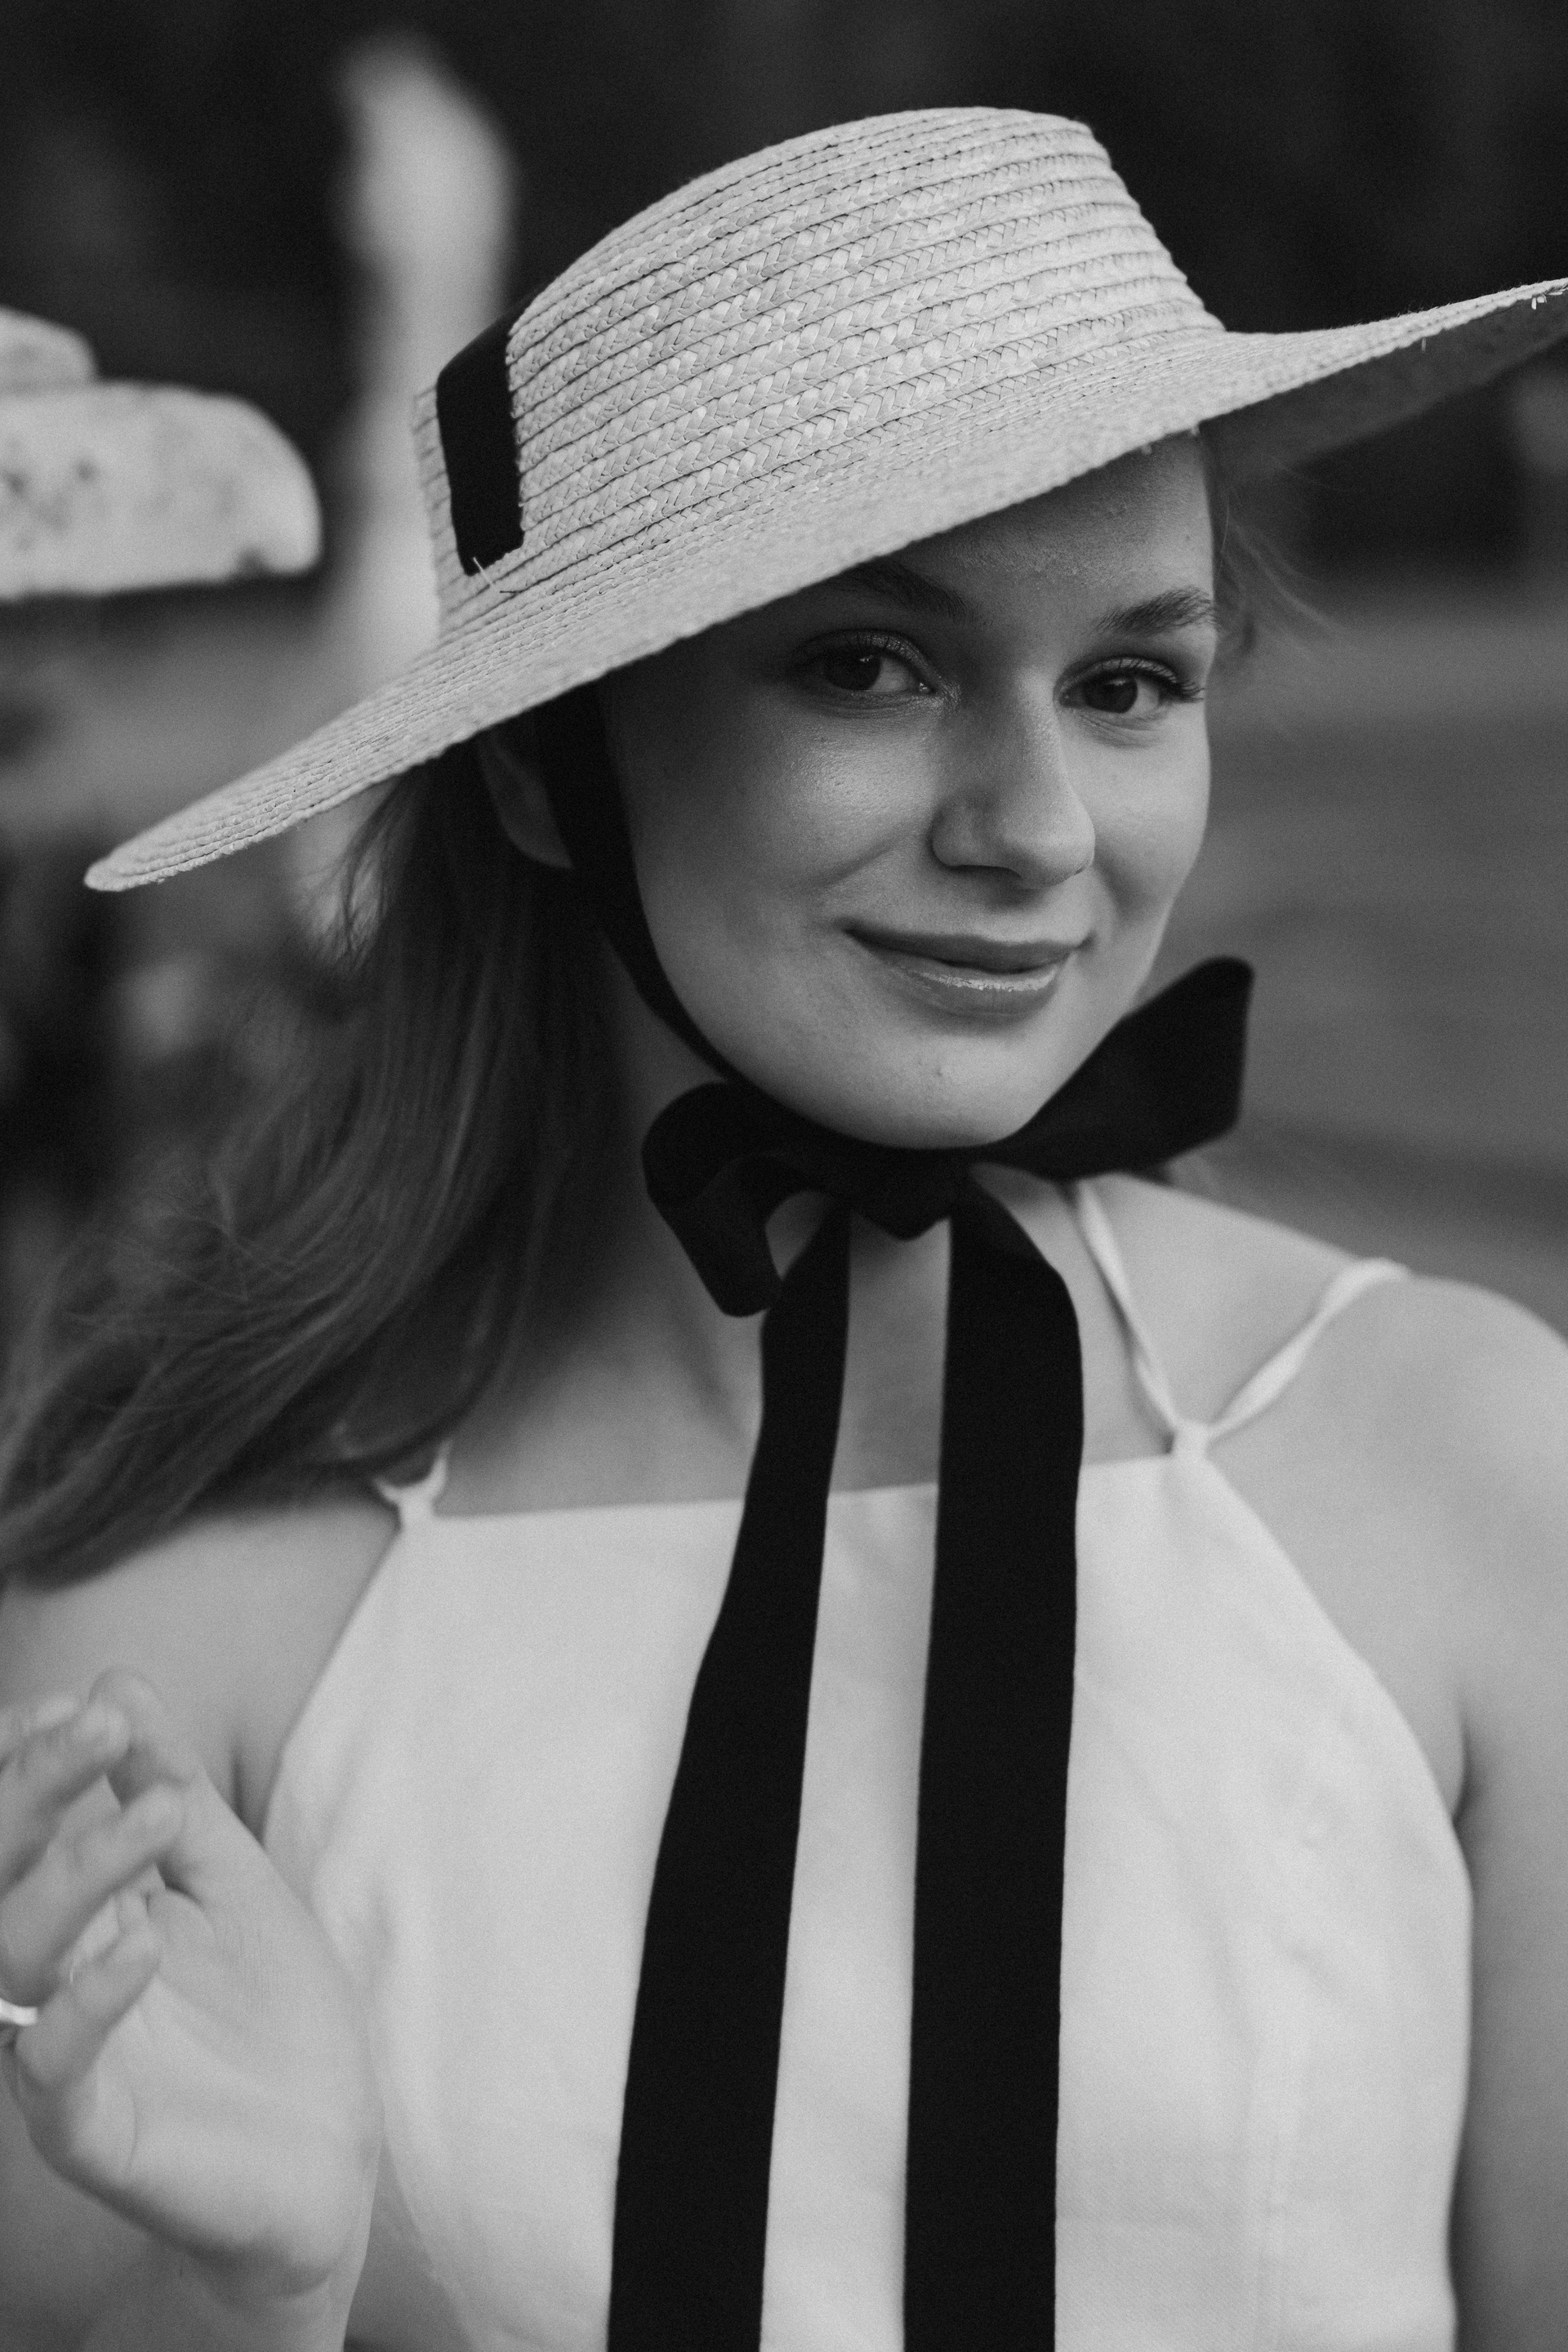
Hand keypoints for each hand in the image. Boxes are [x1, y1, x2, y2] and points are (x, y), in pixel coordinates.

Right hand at [0, 1672, 379, 2317]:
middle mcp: (48, 1980)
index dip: (32, 1761)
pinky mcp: (91, 2131)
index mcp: (77, 1915)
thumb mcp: (234, 1882)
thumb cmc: (271, 2015)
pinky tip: (141, 1941)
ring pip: (17, 1957)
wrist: (328, 2154)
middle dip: (33, 1793)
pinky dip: (88, 2000)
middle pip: (1, 1876)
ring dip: (79, 1873)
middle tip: (93, 1725)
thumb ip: (173, 1793)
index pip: (24, 1828)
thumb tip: (115, 1680)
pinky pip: (56, 2067)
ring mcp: (62, 2056)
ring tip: (158, 1816)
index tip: (76, 1700)